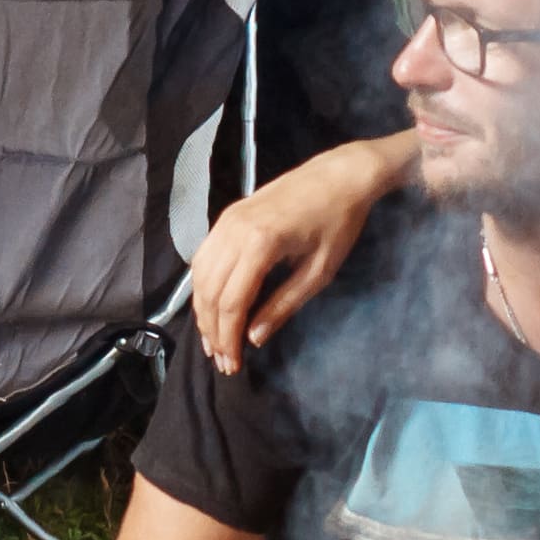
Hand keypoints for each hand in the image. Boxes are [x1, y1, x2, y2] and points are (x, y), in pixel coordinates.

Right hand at [187, 136, 407, 370]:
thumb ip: (283, 306)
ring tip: (212, 340)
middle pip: (210, 291)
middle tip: (222, 361)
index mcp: (260, 244)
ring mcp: (227, 220)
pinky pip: (204, 256)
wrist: (339, 175)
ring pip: (200, 275)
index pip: (231, 302)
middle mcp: (234, 230)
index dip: (229, 337)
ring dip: (203, 311)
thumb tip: (254, 338)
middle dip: (213, 331)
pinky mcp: (227, 216)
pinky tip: (211, 306)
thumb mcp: (318, 272)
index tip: (233, 364)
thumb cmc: (338, 223)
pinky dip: (203, 286)